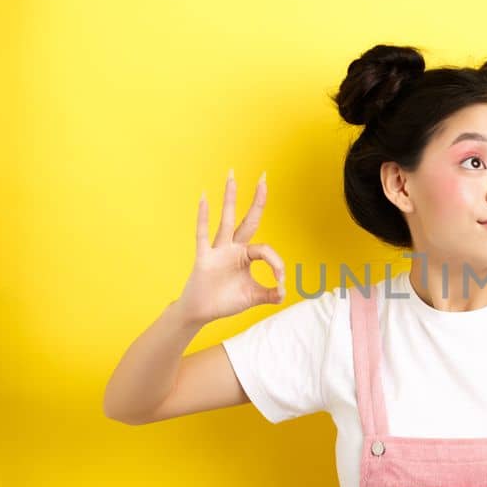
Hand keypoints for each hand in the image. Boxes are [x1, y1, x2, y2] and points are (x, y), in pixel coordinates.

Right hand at [175, 169, 285, 324]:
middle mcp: (233, 248)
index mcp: (246, 256)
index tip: (281, 281)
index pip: (266, 250)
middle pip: (248, 219)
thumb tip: (285, 292)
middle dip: (257, 199)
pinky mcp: (204, 257)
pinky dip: (203, 216)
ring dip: (230, 198)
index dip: (277, 264)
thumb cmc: (225, 301)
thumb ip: (270, 294)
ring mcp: (218, 250)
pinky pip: (203, 234)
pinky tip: (204, 197)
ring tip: (232, 175)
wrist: (201, 312)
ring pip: (226, 220)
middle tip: (264, 176)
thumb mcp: (253, 297)